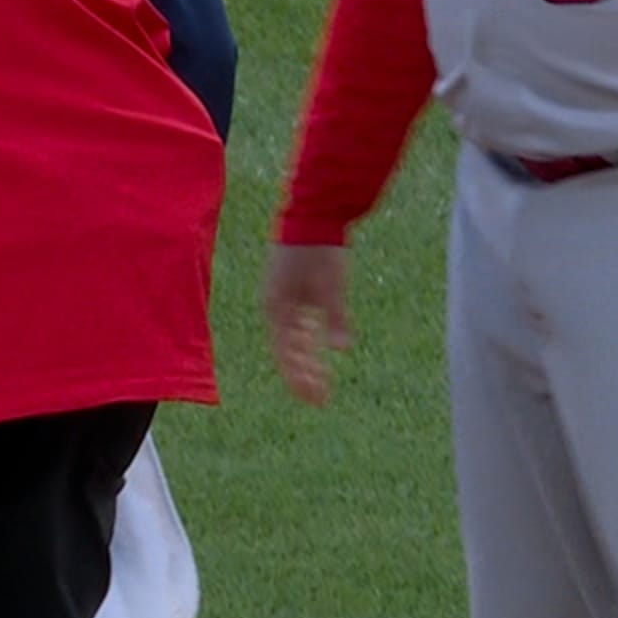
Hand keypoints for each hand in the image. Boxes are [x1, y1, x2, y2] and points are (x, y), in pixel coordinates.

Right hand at [262, 243, 353, 406]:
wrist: (311, 217)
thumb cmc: (319, 252)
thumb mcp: (331, 286)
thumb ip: (335, 318)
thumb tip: (341, 349)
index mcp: (279, 310)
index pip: (287, 355)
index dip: (301, 380)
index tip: (317, 400)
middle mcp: (276, 309)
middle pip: (287, 352)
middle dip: (303, 376)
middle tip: (320, 398)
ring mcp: (282, 300)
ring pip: (292, 340)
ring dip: (306, 360)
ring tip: (322, 380)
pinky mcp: (292, 292)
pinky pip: (297, 326)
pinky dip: (308, 341)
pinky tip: (321, 350)